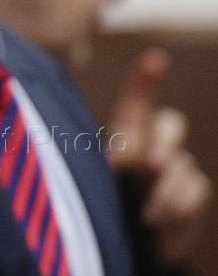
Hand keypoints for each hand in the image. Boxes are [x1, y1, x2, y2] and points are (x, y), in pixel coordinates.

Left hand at [108, 48, 212, 263]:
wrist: (130, 242)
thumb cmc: (109, 204)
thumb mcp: (107, 180)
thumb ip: (125, 163)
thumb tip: (142, 160)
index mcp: (125, 133)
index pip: (137, 101)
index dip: (147, 79)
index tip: (156, 59)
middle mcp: (153, 143)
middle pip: (170, 124)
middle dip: (163, 140)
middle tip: (150, 164)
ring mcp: (177, 166)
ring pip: (182, 165)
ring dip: (165, 191)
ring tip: (145, 214)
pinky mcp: (193, 191)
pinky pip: (196, 189)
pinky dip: (179, 206)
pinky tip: (160, 221)